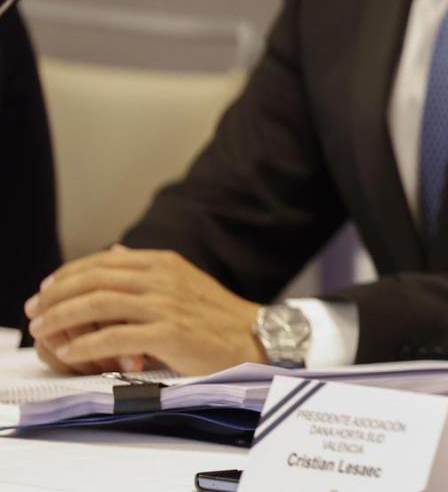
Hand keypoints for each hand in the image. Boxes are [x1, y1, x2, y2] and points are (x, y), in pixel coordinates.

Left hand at [24, 246, 265, 375]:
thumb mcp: (183, 280)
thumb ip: (146, 269)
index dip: (67, 275)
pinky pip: (115, 337)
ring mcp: (165, 305)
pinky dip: (86, 346)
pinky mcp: (169, 334)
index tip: (45, 290)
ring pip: (98, 305)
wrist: (256, 336)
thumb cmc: (217, 315)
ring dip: (62, 318)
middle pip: (94, 280)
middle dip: (56, 296)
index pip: (102, 262)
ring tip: (42, 331)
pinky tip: (70, 353)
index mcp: (163, 263)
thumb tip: (112, 253)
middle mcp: (162, 278)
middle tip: (33, 312)